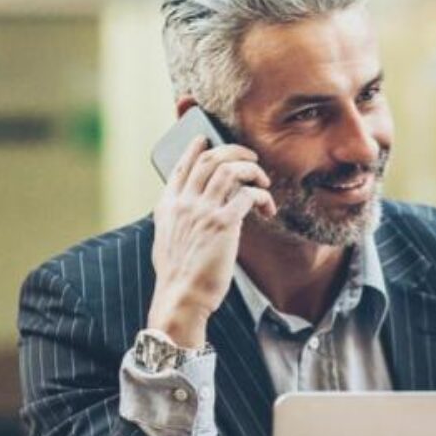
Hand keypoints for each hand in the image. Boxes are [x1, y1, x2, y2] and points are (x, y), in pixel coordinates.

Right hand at [148, 136, 275, 346]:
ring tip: (263, 181)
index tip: (205, 139)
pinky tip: (267, 210)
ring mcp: (202, 211)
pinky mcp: (223, 223)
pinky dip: (262, 196)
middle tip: (251, 157)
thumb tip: (187, 210)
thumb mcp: (167, 240)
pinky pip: (248, 194)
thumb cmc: (179, 275)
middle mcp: (183, 203)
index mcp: (167, 206)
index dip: (194, 148)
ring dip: (252, 170)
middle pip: (209, 159)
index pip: (180, 166)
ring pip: (230, 169)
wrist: (181, 296)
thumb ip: (176, 219)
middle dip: (233, 151)